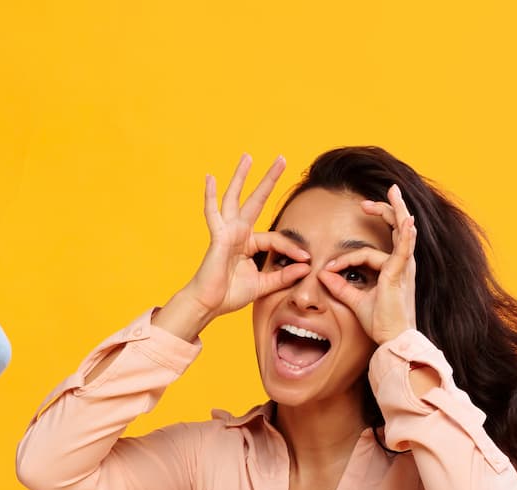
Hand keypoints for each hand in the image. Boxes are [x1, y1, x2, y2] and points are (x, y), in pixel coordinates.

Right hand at [179, 155, 311, 319]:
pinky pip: (212, 212)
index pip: (275, 239)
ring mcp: (227, 232)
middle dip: (268, 180)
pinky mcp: (217, 236)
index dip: (292, 248)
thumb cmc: (229, 295)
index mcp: (248, 244)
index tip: (307, 257)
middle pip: (255, 201)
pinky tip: (210, 178)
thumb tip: (306, 267)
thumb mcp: (263, 285)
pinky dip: (210, 195)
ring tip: (248, 157)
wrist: (208, 304)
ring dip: (241, 177)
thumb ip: (283, 275)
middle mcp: (238, 233)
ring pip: (235, 198)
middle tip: (282, 159)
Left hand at [317, 184, 417, 345]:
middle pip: (394, 230)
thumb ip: (340, 287)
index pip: (368, 252)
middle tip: (367, 200)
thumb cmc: (380, 322)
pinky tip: (406, 220)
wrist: (393, 338)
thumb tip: (322, 275)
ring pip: (401, 231)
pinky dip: (405, 234)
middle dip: (383, 211)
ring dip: (396, 210)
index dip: (345, 258)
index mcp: (392, 269)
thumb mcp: (355, 301)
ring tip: (393, 192)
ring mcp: (404, 267)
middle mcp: (401, 264)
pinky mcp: (400, 273)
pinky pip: (403, 249)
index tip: (327, 269)